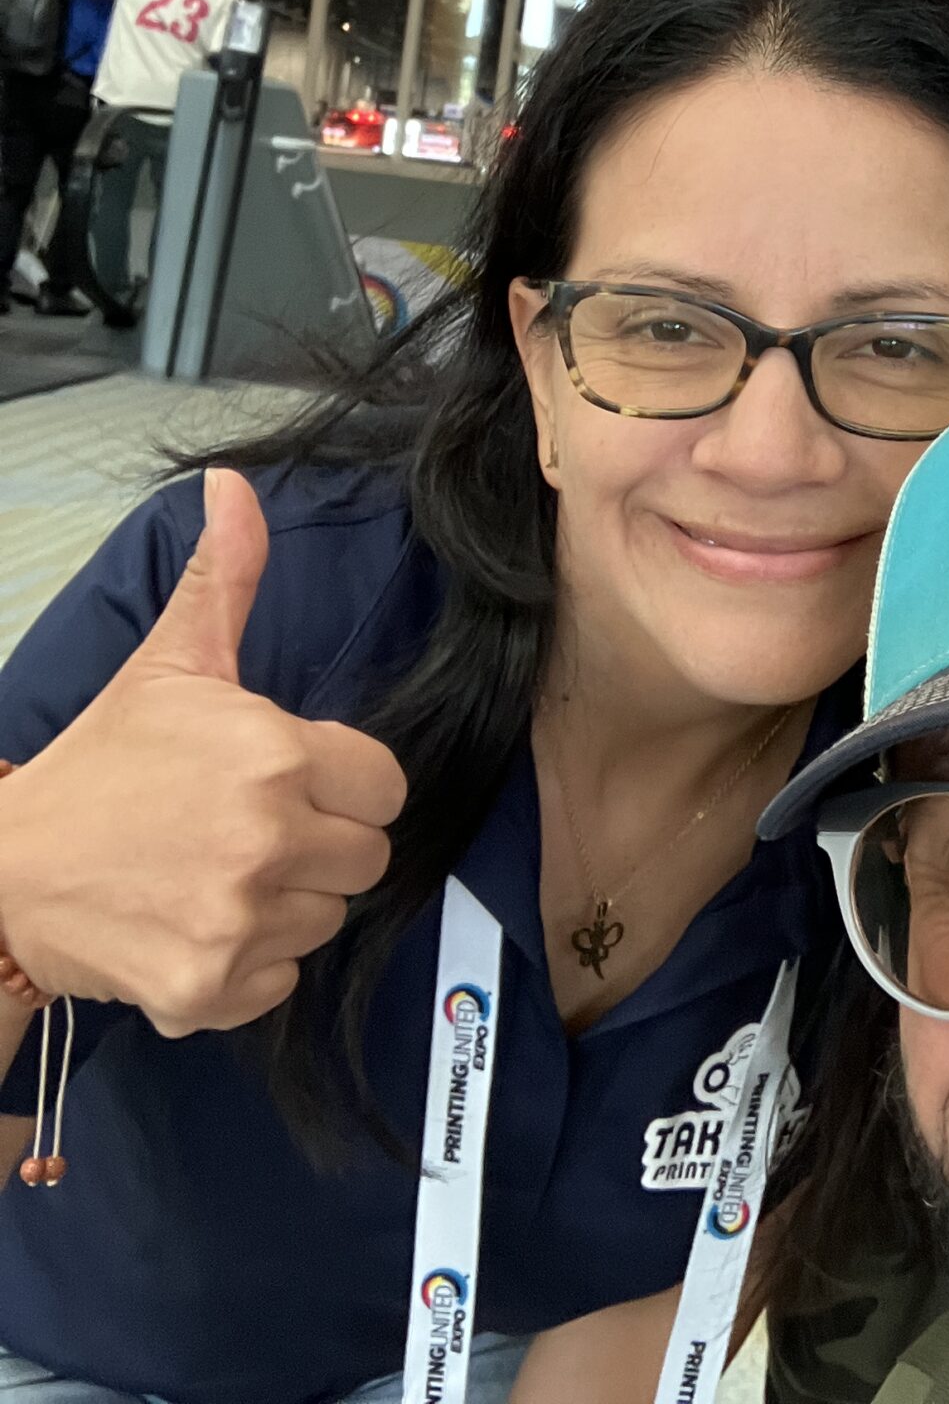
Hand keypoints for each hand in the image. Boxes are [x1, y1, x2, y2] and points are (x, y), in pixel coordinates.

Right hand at [0, 470, 406, 1033]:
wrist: (7, 872)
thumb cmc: (103, 762)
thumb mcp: (170, 665)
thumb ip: (224, 579)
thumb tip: (235, 482)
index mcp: (275, 755)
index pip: (385, 786)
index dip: (345, 783)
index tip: (294, 781)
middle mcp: (268, 841)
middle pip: (368, 856)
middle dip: (322, 843)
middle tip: (251, 830)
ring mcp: (238, 922)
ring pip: (326, 919)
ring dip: (285, 904)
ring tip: (215, 874)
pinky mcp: (208, 991)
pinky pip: (282, 981)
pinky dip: (249, 966)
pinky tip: (197, 925)